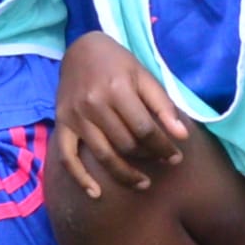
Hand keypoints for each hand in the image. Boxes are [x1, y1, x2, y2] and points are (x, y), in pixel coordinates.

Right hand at [52, 34, 184, 197]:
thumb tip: (182, 136)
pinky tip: (96, 194)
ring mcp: (75, 116)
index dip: (163, 147)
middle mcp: (94, 104)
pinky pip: (67, 157)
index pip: (145, 129)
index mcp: (118, 88)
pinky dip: (80, 178)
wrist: (81, 50)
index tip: (176, 157)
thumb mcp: (144, 75)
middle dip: (148, 157)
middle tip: (163, 163)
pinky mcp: (61, 124)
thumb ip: (163, 105)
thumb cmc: (118, 63)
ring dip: (124, 174)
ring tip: (142, 183)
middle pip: (126, 143)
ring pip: (103, 154)